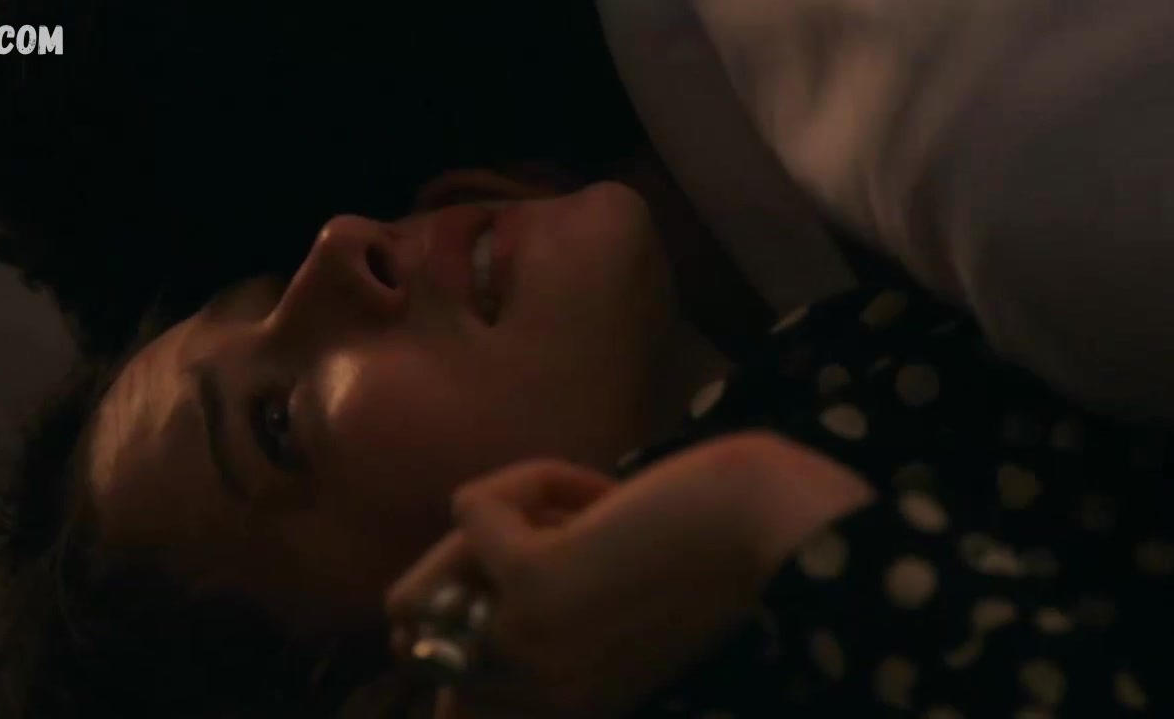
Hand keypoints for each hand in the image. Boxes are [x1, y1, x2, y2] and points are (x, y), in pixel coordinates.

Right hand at [384, 432, 871, 718]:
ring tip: (583, 514)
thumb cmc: (700, 558)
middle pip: (413, 621)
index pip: (446, 712)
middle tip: (563, 532)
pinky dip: (531, 478)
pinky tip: (602, 493)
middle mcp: (531, 697)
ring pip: (433, 563)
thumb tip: (401, 609)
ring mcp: (525, 644)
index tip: (499, 584)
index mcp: (557, 714)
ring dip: (499, 522)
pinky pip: (473, 506)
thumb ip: (516, 618)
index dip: (451, 622)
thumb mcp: (598, 612)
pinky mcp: (530, 580)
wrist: (772, 530)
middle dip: (471, 557)